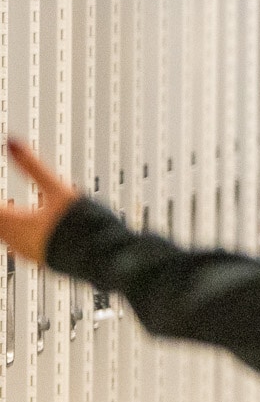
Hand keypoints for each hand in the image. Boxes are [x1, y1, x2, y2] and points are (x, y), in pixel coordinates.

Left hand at [0, 139, 80, 265]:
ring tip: (11, 210)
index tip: (1, 191)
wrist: (106, 258)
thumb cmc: (82, 226)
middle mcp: (15, 242)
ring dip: (7, 221)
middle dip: (1, 210)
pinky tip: (33, 226)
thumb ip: (32, 166)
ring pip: (7, 235)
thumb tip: (12, 141)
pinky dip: (20, 231)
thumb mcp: (58, 189)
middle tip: (7, 201)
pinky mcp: (42, 260)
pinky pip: (21, 244)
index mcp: (13, 224)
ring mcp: (28, 254)